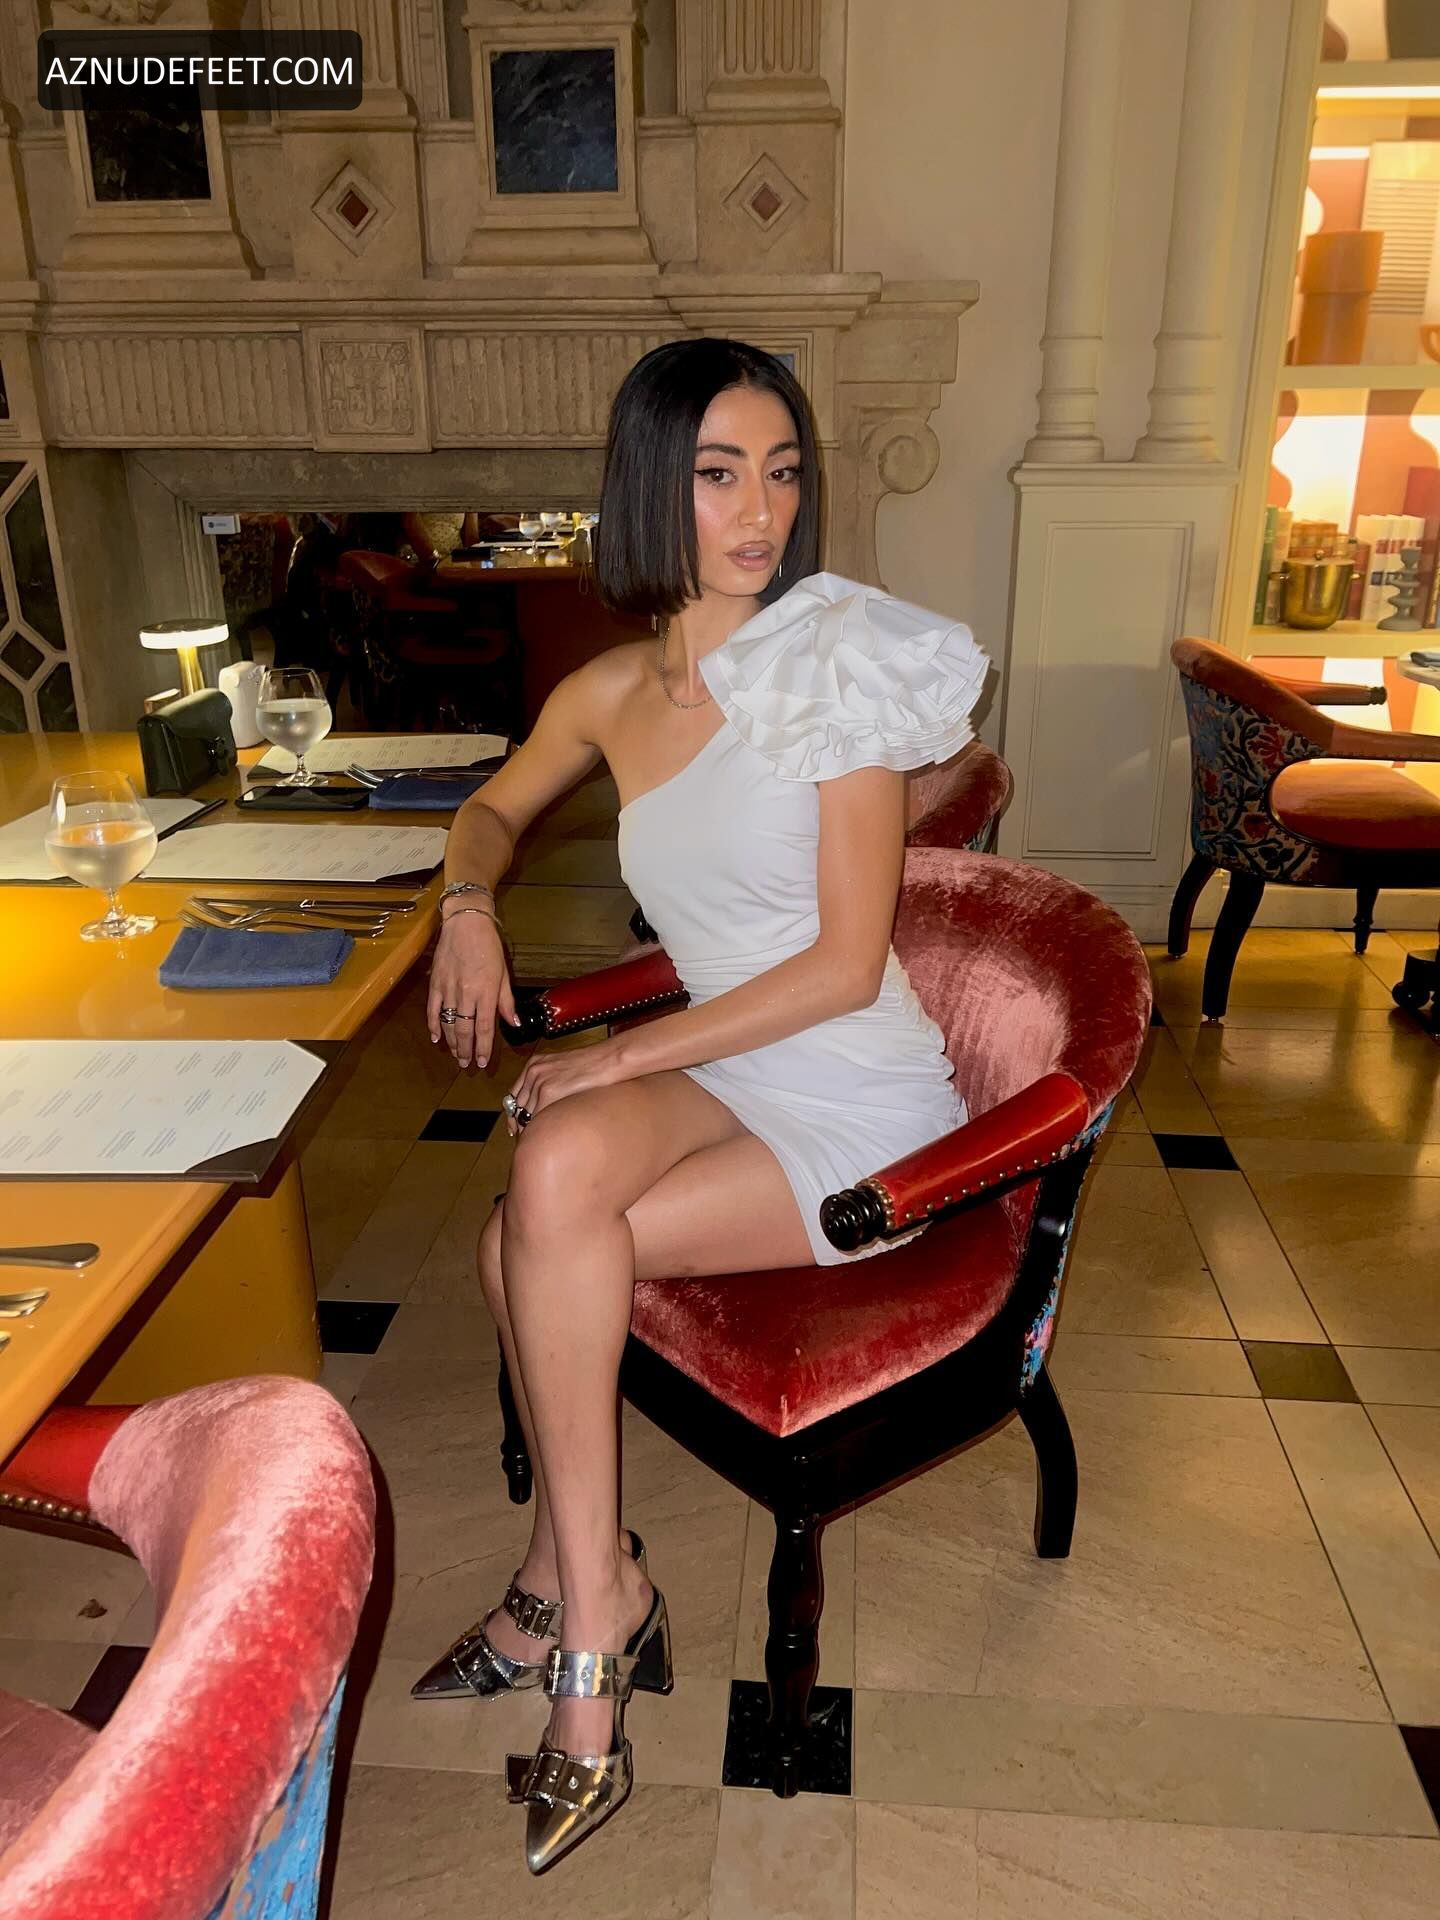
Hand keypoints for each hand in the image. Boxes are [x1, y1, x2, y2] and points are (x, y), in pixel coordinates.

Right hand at [427, 911, 516, 1069]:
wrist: (466, 923)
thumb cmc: (488, 945)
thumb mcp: (504, 973)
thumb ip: (506, 1001)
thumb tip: (514, 1022)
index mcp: (486, 992)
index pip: (484, 1028)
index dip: (483, 1048)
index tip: (481, 1062)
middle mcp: (467, 994)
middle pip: (465, 1031)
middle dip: (466, 1050)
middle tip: (466, 1064)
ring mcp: (449, 989)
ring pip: (449, 1023)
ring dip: (452, 1042)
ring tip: (456, 1055)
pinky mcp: (436, 983)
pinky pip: (433, 1010)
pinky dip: (433, 1025)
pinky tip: (436, 1038)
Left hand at [504, 1037, 630, 1137]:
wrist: (606, 1060)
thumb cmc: (593, 1065)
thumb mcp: (562, 1069)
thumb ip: (549, 1082)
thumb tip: (543, 1105)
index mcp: (534, 1064)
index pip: (513, 1095)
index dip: (514, 1114)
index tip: (515, 1126)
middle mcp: (532, 1072)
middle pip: (516, 1107)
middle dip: (520, 1124)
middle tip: (525, 1138)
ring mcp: (539, 1081)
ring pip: (524, 1115)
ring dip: (529, 1129)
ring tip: (538, 1140)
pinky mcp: (548, 1092)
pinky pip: (535, 1118)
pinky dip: (538, 1129)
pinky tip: (544, 1137)